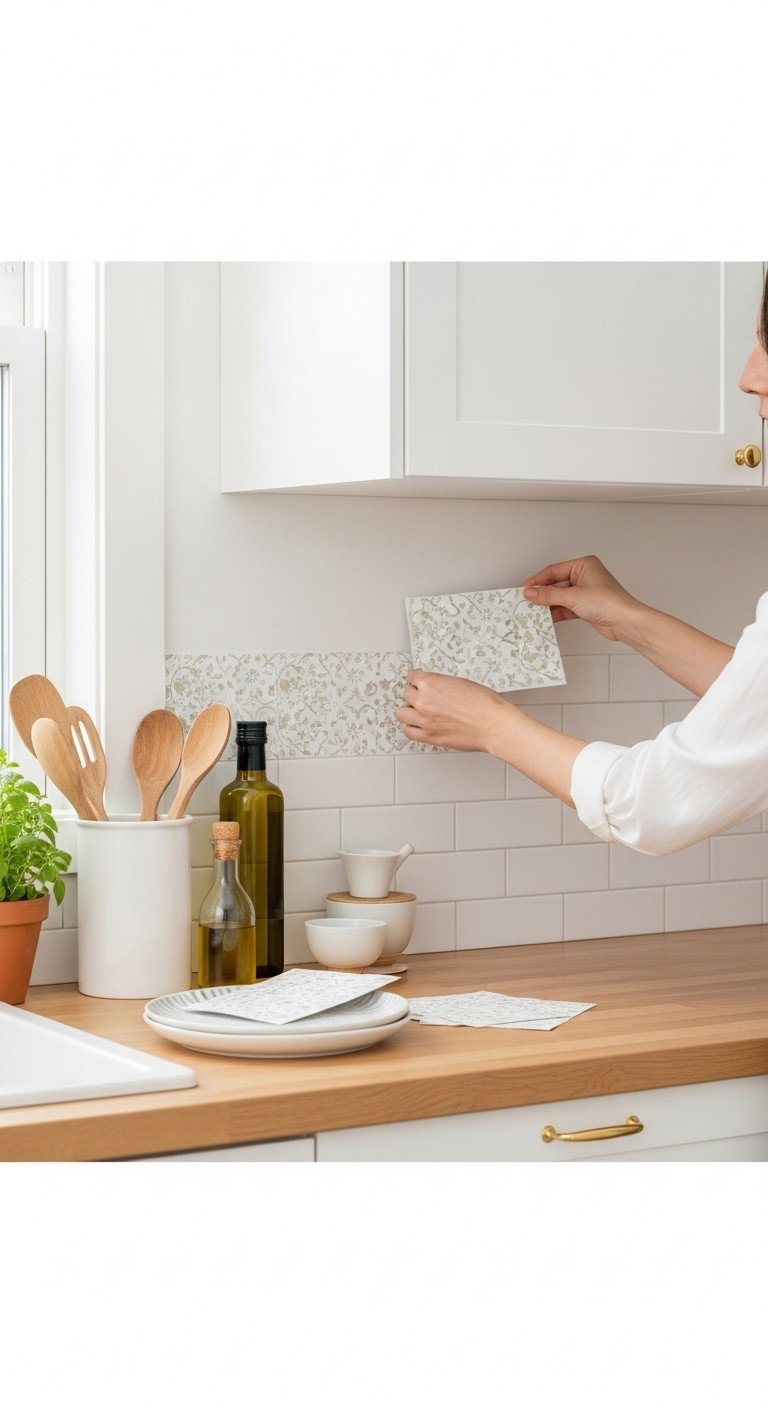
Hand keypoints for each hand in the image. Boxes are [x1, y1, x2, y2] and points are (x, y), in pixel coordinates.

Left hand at [396, 669, 508, 751]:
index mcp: (431, 683)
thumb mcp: (461, 682)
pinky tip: (419, 725)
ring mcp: (423, 720)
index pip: (412, 677)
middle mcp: (423, 701)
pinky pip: (408, 732)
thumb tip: (436, 689)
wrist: (492, 724)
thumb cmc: (484, 703)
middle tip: (422, 696)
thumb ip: (442, 685)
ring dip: (409, 711)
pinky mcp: (428, 736)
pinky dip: (412, 728)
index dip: (418, 679)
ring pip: (402, 713)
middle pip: (406, 694)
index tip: (419, 681)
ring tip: (418, 711)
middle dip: (414, 694)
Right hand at [521, 554, 639, 641]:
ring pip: (560, 597)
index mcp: (584, 565)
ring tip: (533, 611)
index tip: (524, 589)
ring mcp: (585, 592)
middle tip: (526, 601)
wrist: (626, 622)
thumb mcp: (573, 597)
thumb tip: (530, 592)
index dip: (538, 580)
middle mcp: (585, 576)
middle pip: (556, 584)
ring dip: (548, 604)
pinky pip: (566, 607)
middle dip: (542, 594)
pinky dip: (556, 612)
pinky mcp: (586, 606)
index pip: (554, 570)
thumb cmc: (608, 603)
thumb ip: (549, 595)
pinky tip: (546, 618)